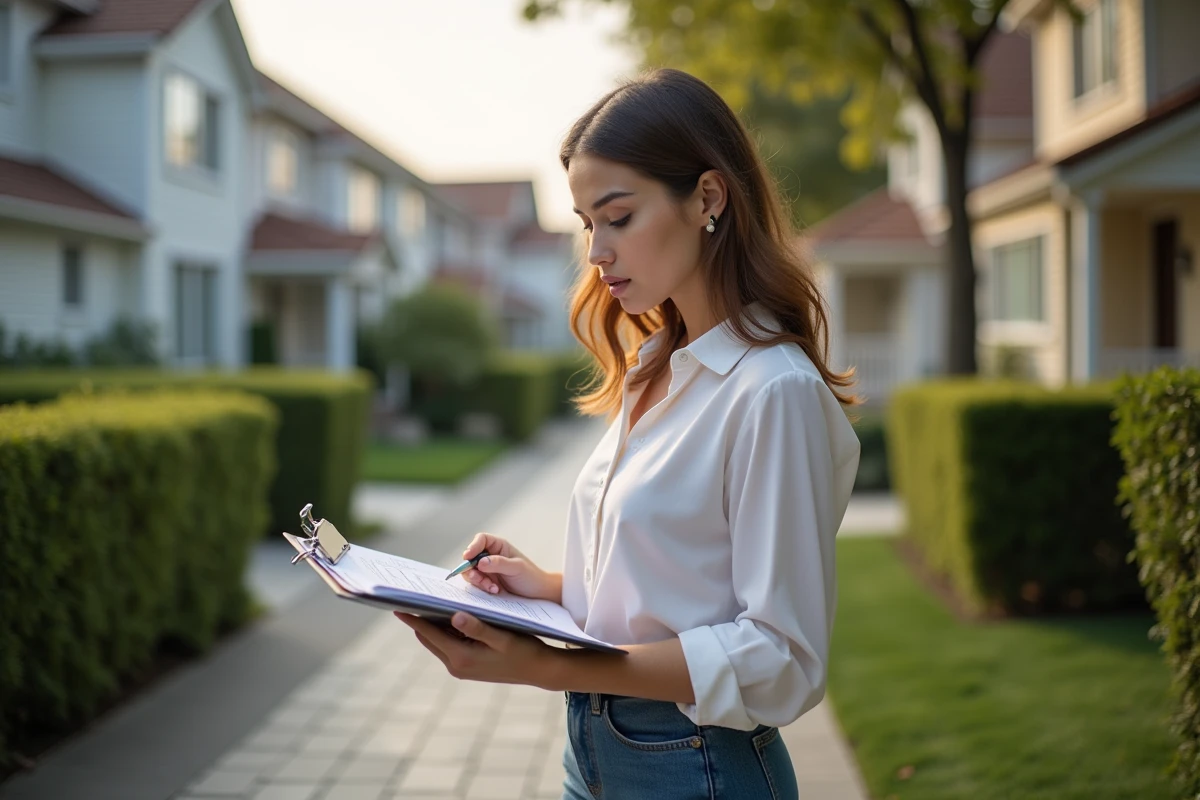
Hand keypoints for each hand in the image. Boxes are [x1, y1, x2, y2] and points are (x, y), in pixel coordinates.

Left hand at [395, 611, 560, 688]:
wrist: (539, 669)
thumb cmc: (523, 650)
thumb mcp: (502, 636)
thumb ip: (477, 627)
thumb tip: (453, 615)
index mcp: (461, 657)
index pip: (429, 634)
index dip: (413, 619)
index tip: (397, 606)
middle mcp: (456, 665)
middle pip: (429, 637)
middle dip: (419, 620)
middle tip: (409, 599)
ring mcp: (461, 667)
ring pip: (438, 641)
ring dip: (432, 624)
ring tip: (424, 602)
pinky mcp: (467, 666)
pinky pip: (449, 644)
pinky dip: (445, 630)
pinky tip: (447, 615)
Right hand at [459, 532, 559, 602]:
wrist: (537, 593)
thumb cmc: (530, 576)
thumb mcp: (517, 568)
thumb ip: (499, 563)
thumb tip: (480, 562)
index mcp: (498, 546)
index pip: (481, 540)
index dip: (472, 546)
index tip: (468, 556)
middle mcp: (490, 556)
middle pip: (471, 557)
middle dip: (471, 569)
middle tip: (478, 578)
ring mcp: (487, 570)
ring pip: (471, 571)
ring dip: (477, 580)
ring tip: (492, 588)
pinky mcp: (486, 582)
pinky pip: (476, 583)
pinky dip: (481, 587)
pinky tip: (495, 591)